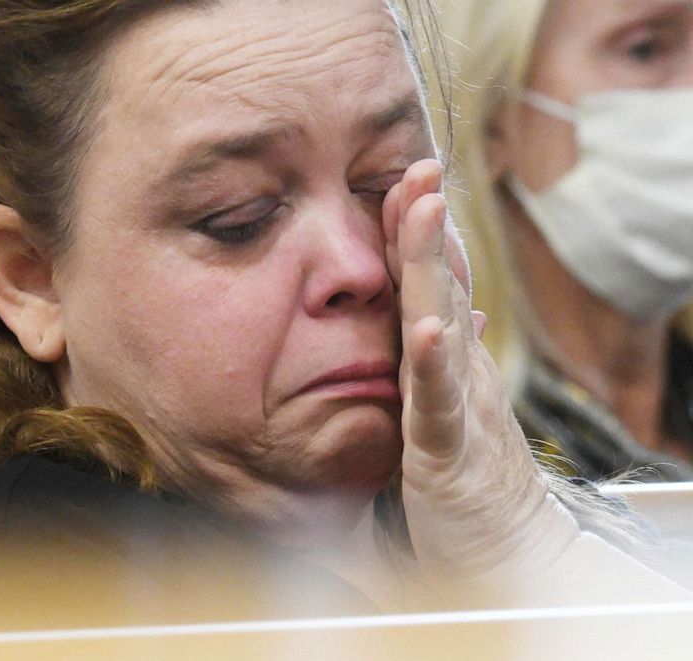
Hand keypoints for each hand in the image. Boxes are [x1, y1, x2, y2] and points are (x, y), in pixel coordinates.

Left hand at [382, 160, 579, 587]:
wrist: (510, 558)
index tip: (403, 181)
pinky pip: (437, 406)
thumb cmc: (473, 487)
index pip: (433, 287)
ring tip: (422, 212)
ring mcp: (456, 409)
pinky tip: (427, 331)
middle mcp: (457, 375)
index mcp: (449, 366)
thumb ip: (440, 365)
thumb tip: (446, 316)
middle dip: (426, 226)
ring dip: (431, 268)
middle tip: (418, 168)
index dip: (417, 235)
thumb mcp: (449, 414)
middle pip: (439, 288)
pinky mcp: (447, 455)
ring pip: (439, 326)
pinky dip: (433, 368)